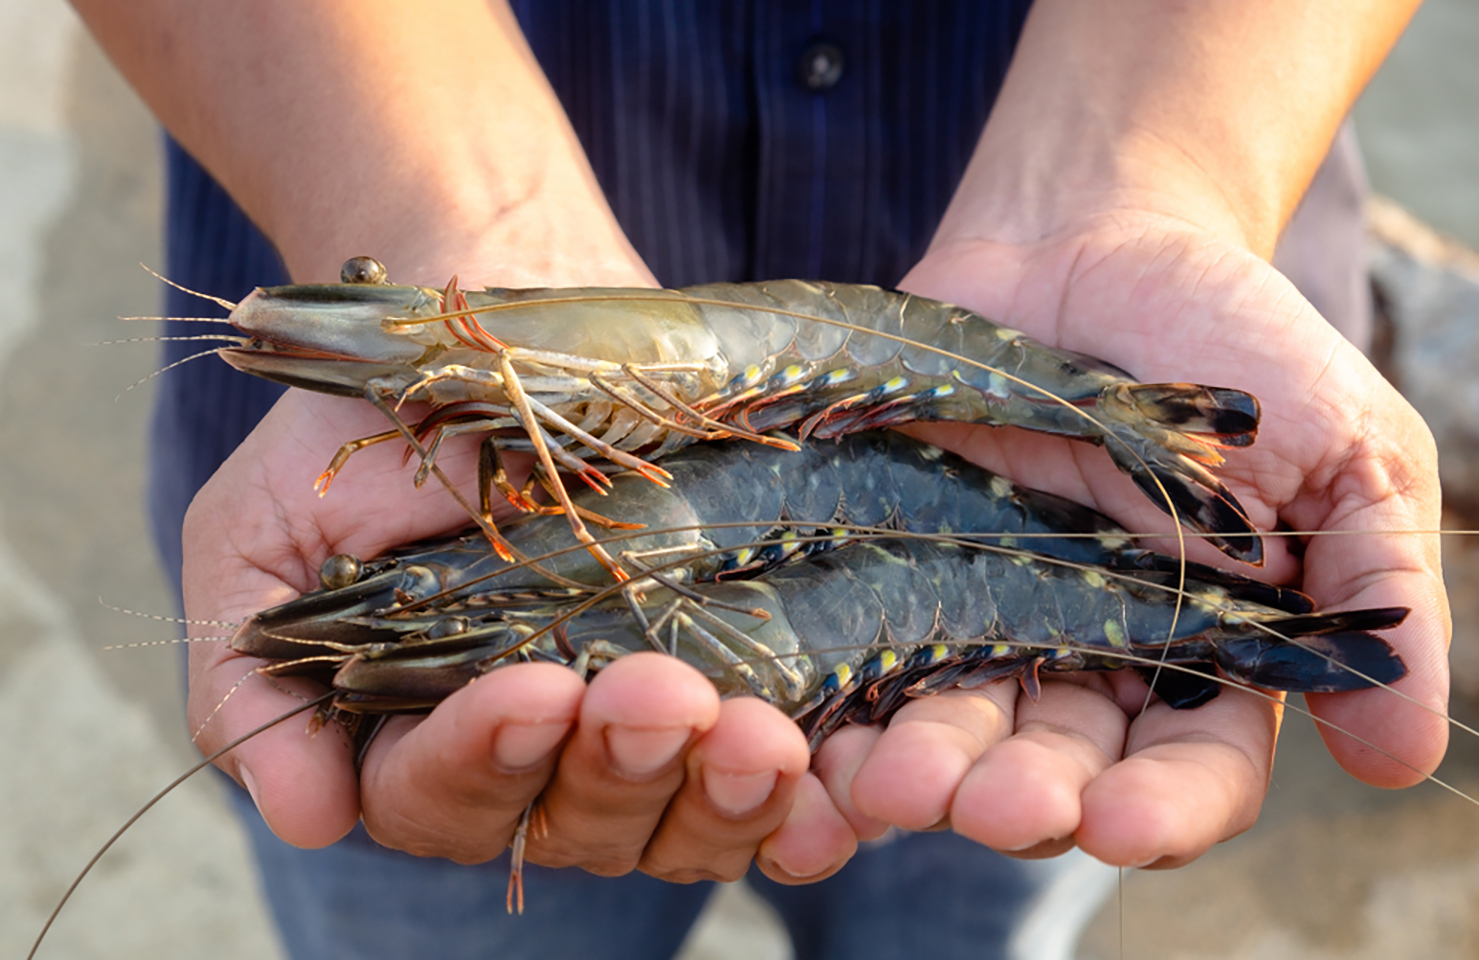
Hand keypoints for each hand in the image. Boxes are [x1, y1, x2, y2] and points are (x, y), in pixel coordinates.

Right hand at [183, 385, 862, 881]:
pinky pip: (772, 784)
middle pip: (579, 826)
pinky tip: (822, 776)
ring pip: (682, 819)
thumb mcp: (262, 530)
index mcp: (418, 735)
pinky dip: (799, 804)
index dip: (481, 760)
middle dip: (619, 771)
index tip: (528, 687)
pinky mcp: (736, 680)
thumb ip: (251, 668)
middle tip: (661, 695)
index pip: (438, 797)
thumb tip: (301, 816)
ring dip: (720, 791)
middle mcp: (540, 754)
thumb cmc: (369, 424)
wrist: (504, 313)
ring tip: (754, 733)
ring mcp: (645, 727)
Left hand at [810, 211, 1447, 868]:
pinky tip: (810, 729)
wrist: (1094, 237)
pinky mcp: (894, 561)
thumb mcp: (1350, 451)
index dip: (1163, 807)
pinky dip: (835, 696)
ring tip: (885, 781)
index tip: (1120, 821)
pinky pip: (857, 644)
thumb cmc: (1235, 340)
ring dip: (920, 767)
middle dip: (1024, 798)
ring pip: (951, 723)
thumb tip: (1406, 755)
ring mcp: (982, 612)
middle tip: (990, 805)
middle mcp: (1088, 658)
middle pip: (1056, 768)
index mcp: (1207, 654)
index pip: (1194, 770)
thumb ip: (1380, 592)